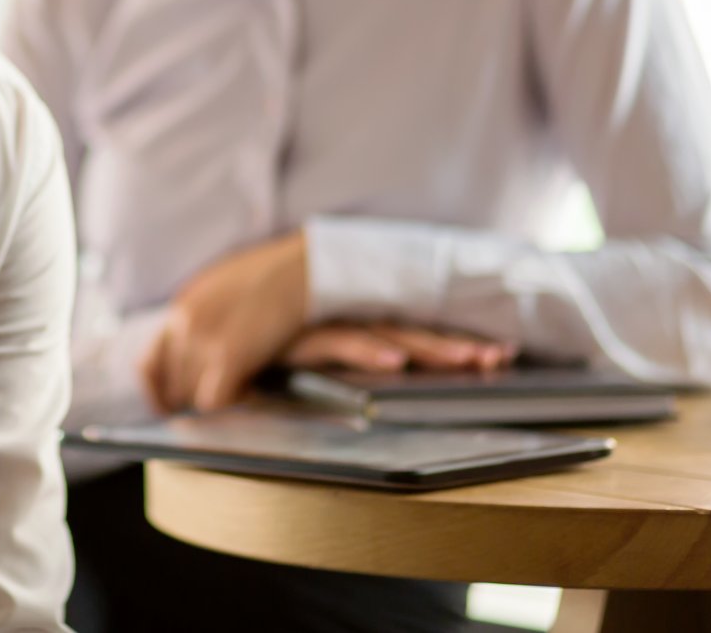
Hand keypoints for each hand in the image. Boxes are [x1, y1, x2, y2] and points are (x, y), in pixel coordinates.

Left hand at [139, 230, 308, 413]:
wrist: (300, 268)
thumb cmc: (269, 275)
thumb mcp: (217, 288)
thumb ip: (196, 318)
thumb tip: (189, 350)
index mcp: (179, 308)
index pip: (148, 364)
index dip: (158, 390)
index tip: (169, 405)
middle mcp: (184, 324)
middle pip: (172, 384)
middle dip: (192, 394)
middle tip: (221, 390)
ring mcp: (204, 339)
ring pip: (190, 395)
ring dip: (214, 395)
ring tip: (242, 384)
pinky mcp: (230, 356)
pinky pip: (213, 400)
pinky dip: (231, 401)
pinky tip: (251, 387)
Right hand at [284, 321, 517, 372]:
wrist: (209, 333)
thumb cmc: (262, 350)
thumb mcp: (311, 365)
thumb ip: (348, 373)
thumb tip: (394, 388)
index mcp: (355, 328)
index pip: (414, 335)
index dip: (454, 344)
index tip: (500, 355)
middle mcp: (345, 322)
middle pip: (412, 333)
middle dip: (457, 345)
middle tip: (501, 357)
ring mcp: (324, 326)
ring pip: (387, 336)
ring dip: (428, 348)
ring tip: (467, 359)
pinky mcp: (299, 337)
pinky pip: (340, 343)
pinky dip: (368, 352)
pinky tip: (395, 363)